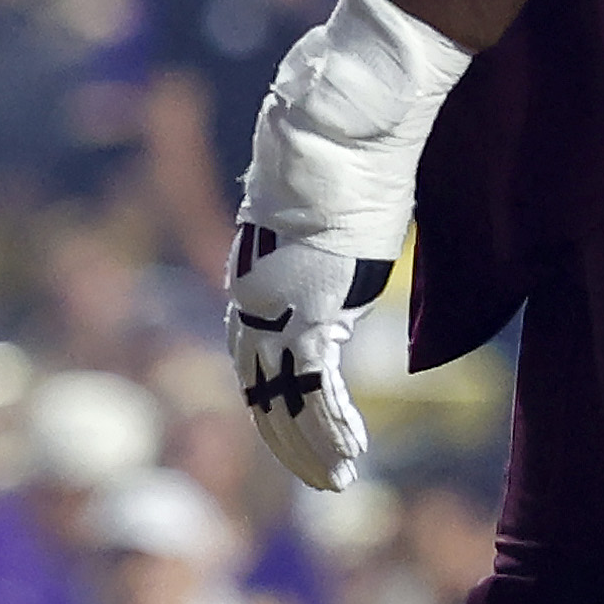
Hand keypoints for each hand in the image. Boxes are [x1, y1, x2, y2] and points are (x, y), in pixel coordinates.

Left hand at [227, 0, 473, 493]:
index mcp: (255, 272)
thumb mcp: (330, 191)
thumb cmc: (339, 139)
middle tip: (314, 477)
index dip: (270, 399)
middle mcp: (257, 295)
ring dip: (311, 448)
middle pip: (260, 387)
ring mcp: (280, 307)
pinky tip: (351, 461)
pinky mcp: (311, 312)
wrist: (339, 119)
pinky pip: (316, 390)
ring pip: (283, 400)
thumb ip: (325, 213)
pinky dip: (332, 430)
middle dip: (286, 439)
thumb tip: (340, 190)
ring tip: (335, 483)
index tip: (290, 427)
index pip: (252, 354)